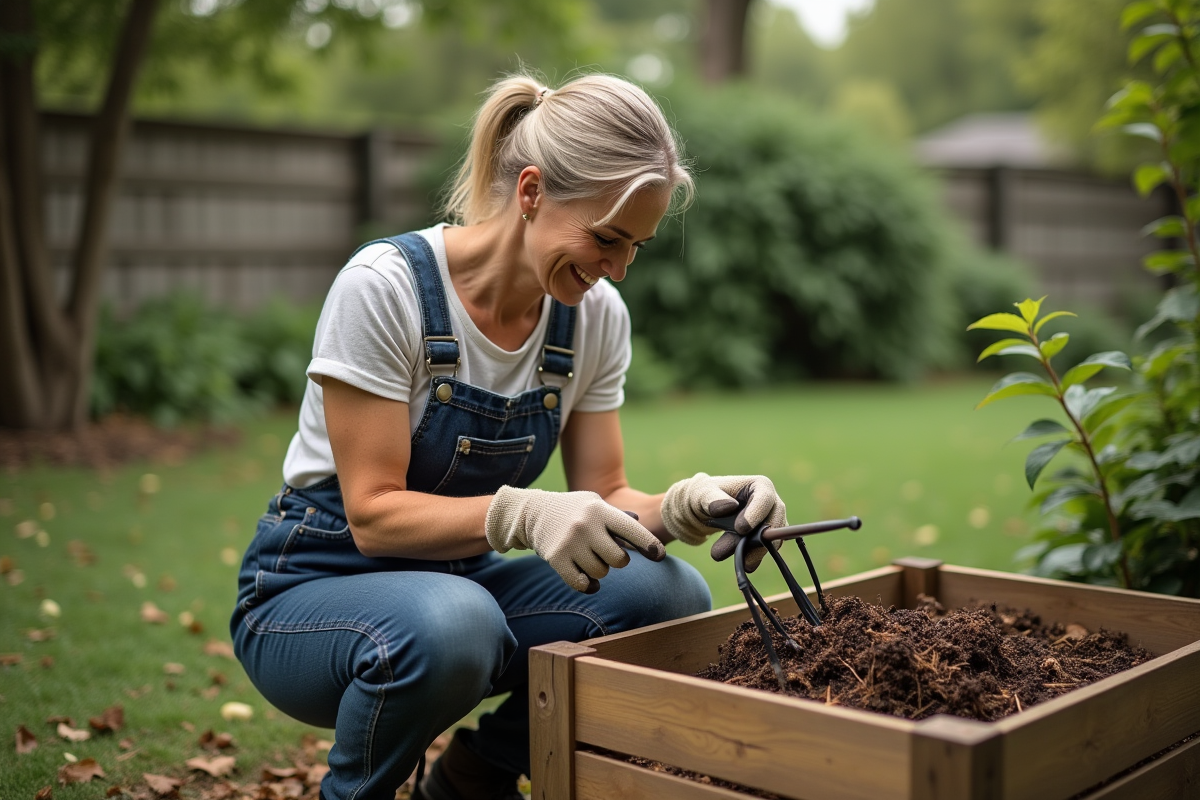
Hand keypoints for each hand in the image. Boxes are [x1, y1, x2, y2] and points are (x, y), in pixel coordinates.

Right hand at [485, 486, 664, 592]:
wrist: (533, 512)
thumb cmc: (573, 510)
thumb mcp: (594, 504)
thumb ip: (618, 517)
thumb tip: (641, 529)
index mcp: (600, 510)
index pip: (632, 530)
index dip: (649, 544)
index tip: (660, 555)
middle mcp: (586, 525)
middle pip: (619, 560)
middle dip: (618, 561)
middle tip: (608, 554)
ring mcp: (571, 543)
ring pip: (601, 573)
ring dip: (599, 570)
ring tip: (589, 558)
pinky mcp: (557, 558)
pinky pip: (581, 583)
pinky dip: (587, 585)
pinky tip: (587, 580)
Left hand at [661, 473, 786, 569]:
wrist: (705, 511)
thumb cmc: (705, 496)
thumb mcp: (702, 494)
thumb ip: (712, 499)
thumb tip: (729, 506)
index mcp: (760, 485)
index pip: (765, 499)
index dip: (755, 515)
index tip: (741, 529)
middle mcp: (772, 502)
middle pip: (773, 523)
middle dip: (754, 540)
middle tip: (726, 551)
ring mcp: (773, 520)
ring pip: (771, 540)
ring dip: (750, 552)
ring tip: (720, 555)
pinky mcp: (768, 537)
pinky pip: (766, 549)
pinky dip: (751, 557)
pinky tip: (738, 562)